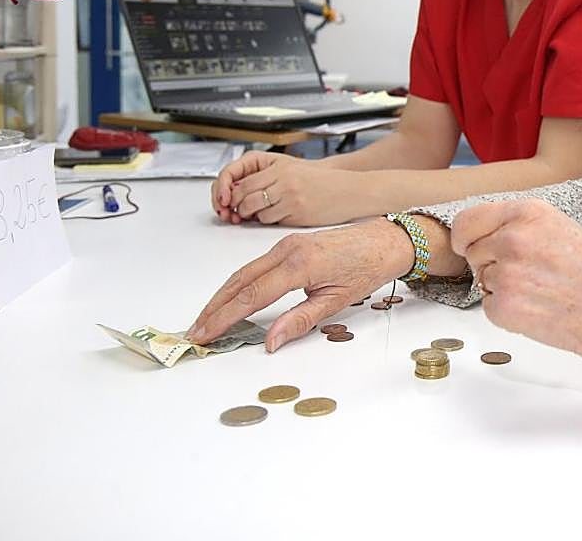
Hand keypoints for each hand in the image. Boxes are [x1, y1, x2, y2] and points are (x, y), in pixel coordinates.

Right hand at [187, 218, 411, 351]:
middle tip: (196, 331)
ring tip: (206, 319)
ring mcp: (285, 244)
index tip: (207, 334)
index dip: (225, 317)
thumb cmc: (367, 267)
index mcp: (300, 264)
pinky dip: (238, 283)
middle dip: (215, 308)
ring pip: (243, 272)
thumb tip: (270, 341)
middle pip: (239, 281)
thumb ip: (300, 321)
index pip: (252, 295)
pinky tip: (230, 299)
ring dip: (222, 296)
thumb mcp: (336, 300)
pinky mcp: (288, 244)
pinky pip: (255, 265)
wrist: (385, 240)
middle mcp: (287, 250)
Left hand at [210, 151, 359, 226]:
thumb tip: (241, 190)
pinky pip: (272, 221)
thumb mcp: (295, 171)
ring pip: (256, 212)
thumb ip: (269, 178)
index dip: (231, 193)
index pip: (243, 180)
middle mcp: (284, 181)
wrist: (351, 191)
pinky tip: (277, 217)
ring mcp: (291, 197)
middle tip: (238, 212)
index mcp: (281, 167)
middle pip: (245, 197)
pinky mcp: (298, 213)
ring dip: (254, 216)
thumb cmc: (324, 182)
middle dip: (238, 207)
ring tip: (261, 214)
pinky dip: (269, 221)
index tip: (229, 200)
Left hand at [451, 199, 581, 372]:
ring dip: (501, 287)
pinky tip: (537, 307)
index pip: (468, 219)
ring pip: (482, 279)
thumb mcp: (557, 227)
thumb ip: (518, 225)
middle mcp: (512, 239)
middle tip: (527, 273)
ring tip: (539, 290)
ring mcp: (505, 274)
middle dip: (489, 262)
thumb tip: (484, 233)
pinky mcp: (502, 307)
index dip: (466, 236)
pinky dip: (506, 310)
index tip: (467, 244)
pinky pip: (488, 306)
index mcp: (527, 212)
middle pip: (472, 251)